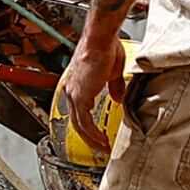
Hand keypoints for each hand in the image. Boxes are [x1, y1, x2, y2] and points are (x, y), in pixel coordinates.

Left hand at [54, 34, 123, 169]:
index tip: (100, 135)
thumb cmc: (105, 49)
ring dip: (92, 139)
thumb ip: (113, 87)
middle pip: (77, 122)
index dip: (89, 126)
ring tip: (104, 148)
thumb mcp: (112, 72)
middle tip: (101, 148)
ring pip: (79, 125)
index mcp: (78, 85)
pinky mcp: (79, 97)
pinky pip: (85, 122)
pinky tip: (102, 140)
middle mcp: (72, 91)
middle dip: (90, 138)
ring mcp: (74, 94)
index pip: (80, 111)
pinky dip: (93, 134)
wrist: (101, 41)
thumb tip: (118, 98)